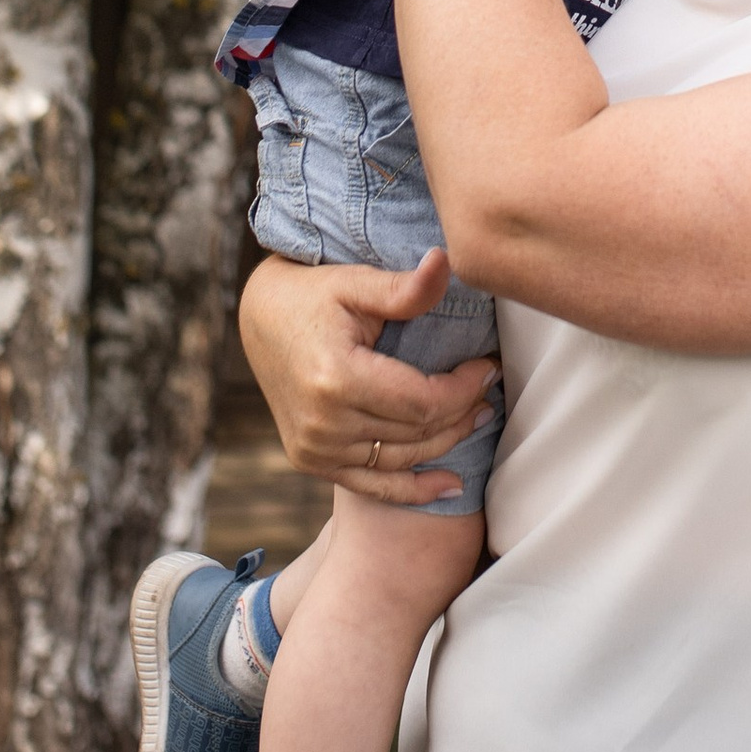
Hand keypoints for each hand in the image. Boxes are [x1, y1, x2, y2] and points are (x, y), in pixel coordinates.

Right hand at [239, 249, 493, 502]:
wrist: (261, 320)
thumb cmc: (314, 295)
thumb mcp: (356, 283)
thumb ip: (404, 288)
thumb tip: (446, 261)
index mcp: (336, 379)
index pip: (423, 402)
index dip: (464, 389)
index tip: (489, 367)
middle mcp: (323, 423)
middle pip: (417, 432)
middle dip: (462, 412)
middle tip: (489, 390)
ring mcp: (315, 448)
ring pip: (403, 459)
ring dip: (447, 442)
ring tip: (477, 417)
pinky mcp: (311, 460)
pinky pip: (372, 486)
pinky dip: (413, 490)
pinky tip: (450, 487)